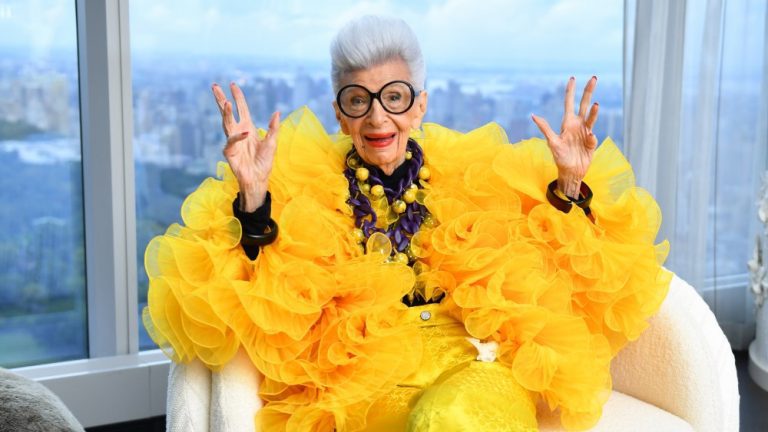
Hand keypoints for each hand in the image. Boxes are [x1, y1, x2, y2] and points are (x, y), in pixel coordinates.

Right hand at [212, 82, 279, 211]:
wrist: (259, 179)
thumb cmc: (264, 162)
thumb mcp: (272, 143)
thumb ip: (273, 128)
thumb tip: (277, 112)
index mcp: (248, 127)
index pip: (242, 108)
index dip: (238, 97)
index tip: (233, 84)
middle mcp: (238, 132)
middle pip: (228, 112)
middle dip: (221, 99)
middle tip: (215, 86)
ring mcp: (232, 141)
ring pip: (227, 124)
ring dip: (226, 113)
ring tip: (226, 103)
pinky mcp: (230, 152)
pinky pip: (232, 141)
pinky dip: (238, 137)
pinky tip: (245, 133)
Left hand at [531, 76, 598, 197]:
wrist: (570, 172)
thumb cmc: (559, 157)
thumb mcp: (552, 142)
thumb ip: (545, 128)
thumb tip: (533, 115)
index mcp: (567, 123)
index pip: (569, 103)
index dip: (570, 91)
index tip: (572, 78)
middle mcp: (578, 125)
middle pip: (584, 104)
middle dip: (588, 91)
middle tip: (594, 78)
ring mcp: (586, 132)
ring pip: (592, 117)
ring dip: (594, 111)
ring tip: (596, 104)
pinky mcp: (592, 142)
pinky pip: (593, 136)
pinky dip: (591, 137)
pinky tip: (589, 139)